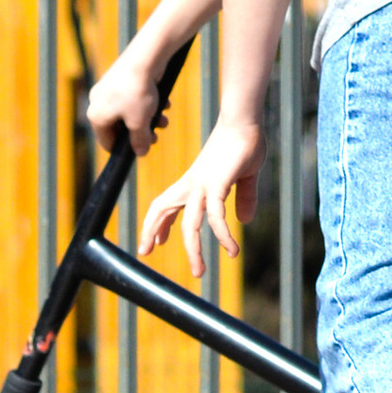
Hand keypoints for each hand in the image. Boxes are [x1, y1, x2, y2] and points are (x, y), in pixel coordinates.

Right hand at [87, 44, 171, 157]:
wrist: (144, 57)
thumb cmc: (138, 93)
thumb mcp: (140, 122)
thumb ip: (140, 140)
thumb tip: (141, 153)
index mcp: (96, 116)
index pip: (107, 141)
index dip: (124, 149)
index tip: (141, 150)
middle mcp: (98, 102)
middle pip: (120, 126)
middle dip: (141, 132)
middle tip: (156, 136)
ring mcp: (109, 89)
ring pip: (129, 112)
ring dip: (148, 119)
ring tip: (164, 121)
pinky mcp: (121, 78)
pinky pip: (133, 98)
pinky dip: (148, 103)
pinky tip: (164, 104)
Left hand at [136, 111, 264, 267]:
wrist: (245, 120)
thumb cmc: (244, 142)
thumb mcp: (244, 175)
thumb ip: (243, 198)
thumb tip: (244, 220)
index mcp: (194, 181)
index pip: (167, 204)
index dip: (158, 224)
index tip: (155, 243)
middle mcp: (192, 184)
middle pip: (162, 209)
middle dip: (151, 231)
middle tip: (146, 253)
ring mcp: (202, 185)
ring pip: (189, 223)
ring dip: (192, 250)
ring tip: (199, 272)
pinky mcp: (217, 184)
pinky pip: (216, 216)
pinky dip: (222, 236)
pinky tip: (231, 250)